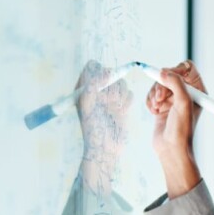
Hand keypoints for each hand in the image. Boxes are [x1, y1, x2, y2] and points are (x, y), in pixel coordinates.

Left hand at [75, 60, 130, 193]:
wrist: (105, 148)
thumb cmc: (92, 127)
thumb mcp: (87, 102)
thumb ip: (92, 83)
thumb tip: (105, 70)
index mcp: (83, 87)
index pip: (93, 67)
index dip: (100, 70)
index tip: (104, 80)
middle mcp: (97, 90)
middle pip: (110, 73)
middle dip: (111, 85)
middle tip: (108, 100)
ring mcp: (111, 98)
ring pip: (121, 83)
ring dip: (120, 94)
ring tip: (114, 108)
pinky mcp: (122, 105)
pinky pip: (130, 94)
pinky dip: (127, 102)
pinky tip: (121, 112)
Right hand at [146, 59, 204, 196]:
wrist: (170, 148)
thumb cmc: (182, 130)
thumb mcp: (183, 103)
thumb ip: (176, 84)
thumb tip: (165, 71)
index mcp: (197, 91)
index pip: (187, 68)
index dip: (176, 69)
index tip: (168, 77)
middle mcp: (186, 93)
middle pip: (169, 74)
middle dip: (161, 85)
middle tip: (160, 98)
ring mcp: (173, 99)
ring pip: (158, 84)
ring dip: (154, 94)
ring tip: (157, 107)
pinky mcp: (162, 105)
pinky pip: (151, 94)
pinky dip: (150, 101)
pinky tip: (154, 112)